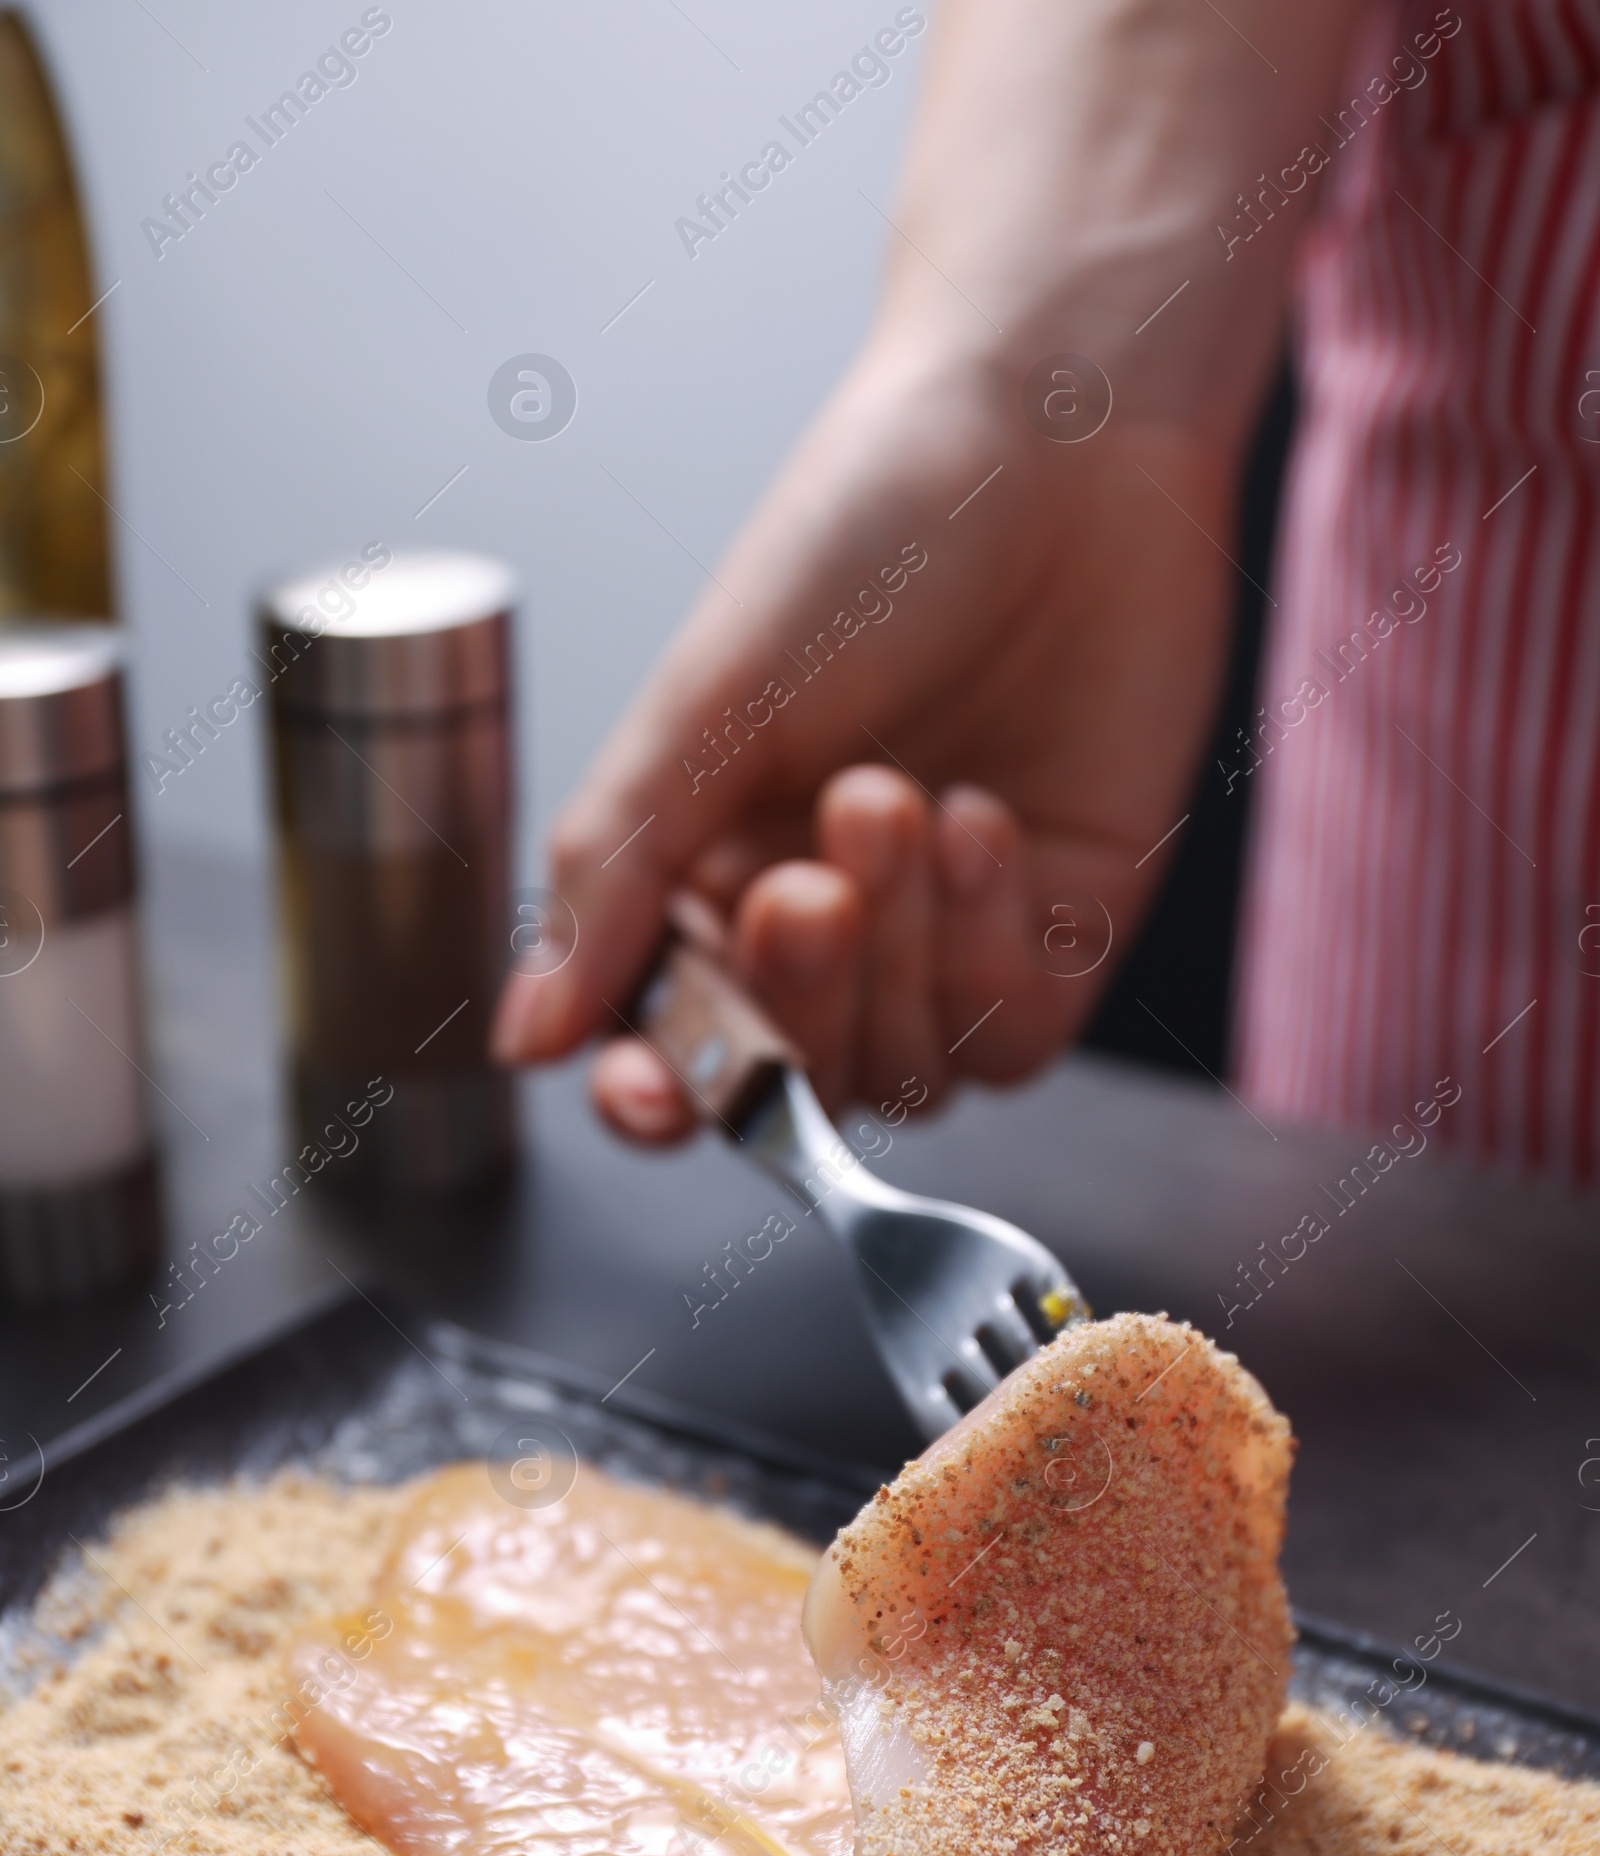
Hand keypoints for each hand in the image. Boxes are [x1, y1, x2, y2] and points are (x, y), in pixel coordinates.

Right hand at [492, 335, 1237, 1137]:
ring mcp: (951, 932)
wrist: (1062, 429)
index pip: (675, 1047)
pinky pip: (1015, 1032)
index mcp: (715, 870)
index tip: (651, 1093)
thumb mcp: (710, 697)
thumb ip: (615, 872)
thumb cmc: (866, 529)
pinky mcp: (1064, 923)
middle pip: (796, 1079)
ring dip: (898, 956)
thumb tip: (523, 1036)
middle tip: (808, 887)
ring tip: (897, 801)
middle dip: (796, 998)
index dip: (661, 1092)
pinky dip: (990, 945)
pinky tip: (983, 820)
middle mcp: (831, 923)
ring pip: (906, 1072)